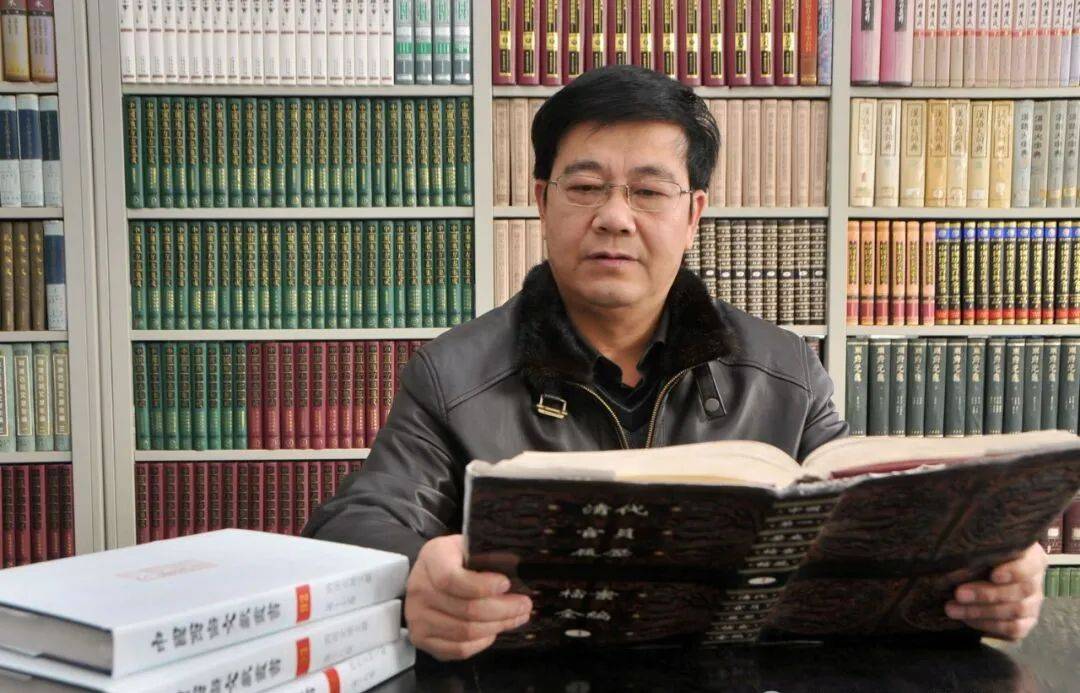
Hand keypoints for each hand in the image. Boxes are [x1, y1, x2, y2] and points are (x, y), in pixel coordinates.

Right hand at [405, 534, 532, 660]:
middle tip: (525, 605)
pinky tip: (493, 630)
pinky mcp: (421, 639)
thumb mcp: (468, 545)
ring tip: (516, 617)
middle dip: (503, 610)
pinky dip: (482, 643)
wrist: (428, 574)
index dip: (482, 586)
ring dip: (497, 626)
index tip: (506, 584)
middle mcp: (419, 588)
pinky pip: (458, 649)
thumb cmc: (455, 558)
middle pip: (466, 610)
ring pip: (465, 632)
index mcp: (432, 558)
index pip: (451, 579)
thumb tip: (516, 567)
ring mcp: (417, 617)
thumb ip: (488, 554)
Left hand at [945, 543, 1046, 640]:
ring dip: (980, 611)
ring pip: (1016, 611)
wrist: (981, 577)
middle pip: (1021, 590)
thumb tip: (958, 561)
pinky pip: (1013, 629)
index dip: (1015, 571)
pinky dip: (988, 625)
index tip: (994, 575)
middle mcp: (1036, 581)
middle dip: (987, 594)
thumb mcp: (980, 550)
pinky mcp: (1026, 623)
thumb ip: (977, 553)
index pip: (1031, 564)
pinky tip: (966, 619)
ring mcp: (1033, 604)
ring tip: (952, 608)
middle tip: (958, 594)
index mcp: (1031, 557)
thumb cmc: (980, 557)